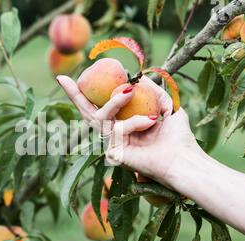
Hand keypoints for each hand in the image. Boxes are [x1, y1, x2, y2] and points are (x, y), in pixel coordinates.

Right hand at [56, 75, 201, 187]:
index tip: (68, 78)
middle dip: (73, 95)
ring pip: (98, 118)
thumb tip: (139, 77)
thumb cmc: (178, 136)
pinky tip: (150, 121)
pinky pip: (117, 129)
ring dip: (113, 102)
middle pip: (87, 112)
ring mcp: (112, 143)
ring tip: (129, 91)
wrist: (183, 159)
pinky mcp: (114, 152)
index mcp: (124, 123)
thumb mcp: (167, 106)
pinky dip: (134, 122)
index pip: (100, 106)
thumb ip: (153, 91)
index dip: (85, 93)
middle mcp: (114, 133)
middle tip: (62, 79)